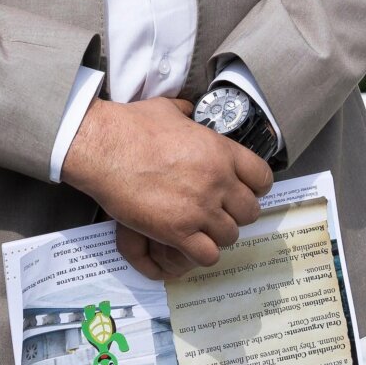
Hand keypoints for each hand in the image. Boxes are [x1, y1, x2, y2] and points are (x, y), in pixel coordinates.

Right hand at [62, 97, 272, 280]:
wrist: (103, 147)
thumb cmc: (130, 126)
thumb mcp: (167, 109)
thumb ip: (186, 114)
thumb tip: (188, 111)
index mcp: (220, 151)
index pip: (262, 177)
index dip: (254, 187)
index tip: (243, 191)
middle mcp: (217, 181)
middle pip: (250, 211)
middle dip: (236, 213)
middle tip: (218, 212)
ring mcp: (199, 208)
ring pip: (230, 235)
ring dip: (216, 234)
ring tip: (200, 229)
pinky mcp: (178, 230)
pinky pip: (207, 255)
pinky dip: (200, 253)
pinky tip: (188, 244)